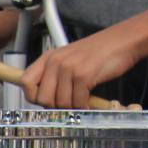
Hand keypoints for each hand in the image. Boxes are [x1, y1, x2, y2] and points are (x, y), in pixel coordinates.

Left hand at [22, 26, 139, 108]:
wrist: (123, 41)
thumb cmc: (100, 52)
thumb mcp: (70, 59)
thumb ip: (55, 75)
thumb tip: (46, 100)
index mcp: (49, 57)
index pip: (25, 82)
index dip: (34, 96)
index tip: (47, 101)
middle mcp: (56, 61)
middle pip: (43, 98)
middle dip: (57, 106)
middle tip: (69, 103)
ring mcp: (69, 68)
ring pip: (60, 103)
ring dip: (73, 106)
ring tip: (82, 99)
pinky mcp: (84, 75)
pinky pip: (77, 101)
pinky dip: (85, 105)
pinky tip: (90, 100)